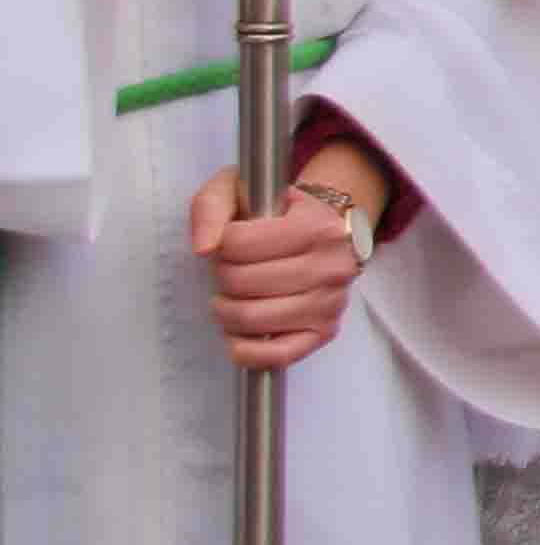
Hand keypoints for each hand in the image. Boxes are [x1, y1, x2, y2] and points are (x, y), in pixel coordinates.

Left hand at [185, 165, 359, 370]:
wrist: (327, 228)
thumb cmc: (278, 212)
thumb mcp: (240, 190)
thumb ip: (211, 207)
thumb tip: (204, 249)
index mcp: (315, 225)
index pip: (237, 243)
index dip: (222, 243)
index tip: (233, 241)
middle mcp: (330, 265)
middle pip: (240, 282)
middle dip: (222, 276)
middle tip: (232, 269)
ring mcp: (330, 301)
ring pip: (251, 318)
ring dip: (227, 310)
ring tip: (233, 297)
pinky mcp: (325, 331)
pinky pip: (278, 355)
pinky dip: (247, 350)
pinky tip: (239, 334)